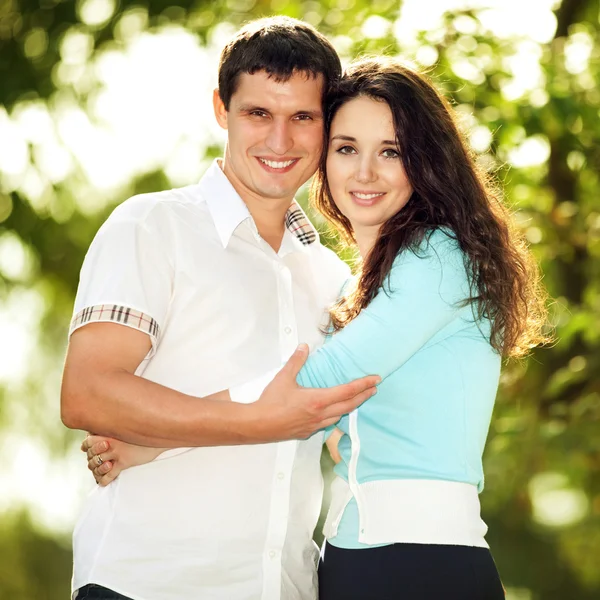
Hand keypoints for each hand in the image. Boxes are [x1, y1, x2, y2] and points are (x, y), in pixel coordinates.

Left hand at [81, 435, 165, 485]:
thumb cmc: (140, 435)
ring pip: (98, 466)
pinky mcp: (124, 462)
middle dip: (92, 461)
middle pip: (91, 456)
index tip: (89, 450)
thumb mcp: (123, 430)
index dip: (86, 447)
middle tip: (98, 462)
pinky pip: (108, 476)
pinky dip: (104, 481)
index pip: (88, 442)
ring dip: (98, 471)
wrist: (157, 439)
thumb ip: (109, 432)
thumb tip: (90, 435)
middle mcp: (110, 442)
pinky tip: (104, 482)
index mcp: (109, 433)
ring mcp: (117, 453)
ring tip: (103, 471)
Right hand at [253, 344, 379, 440]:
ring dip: (350, 407)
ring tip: (356, 400)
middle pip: (349, 405)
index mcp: (318, 400)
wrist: (257, 425)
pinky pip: (327, 424)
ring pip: (339, 416)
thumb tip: (304, 347)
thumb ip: (296, 361)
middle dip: (363, 396)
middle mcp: (320, 414)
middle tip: (374, 389)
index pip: (347, 391)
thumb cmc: (270, 403)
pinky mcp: (307, 432)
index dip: (363, 385)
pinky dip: (335, 416)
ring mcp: (315, 426)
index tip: (375, 380)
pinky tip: (332, 413)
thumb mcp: (283, 378)